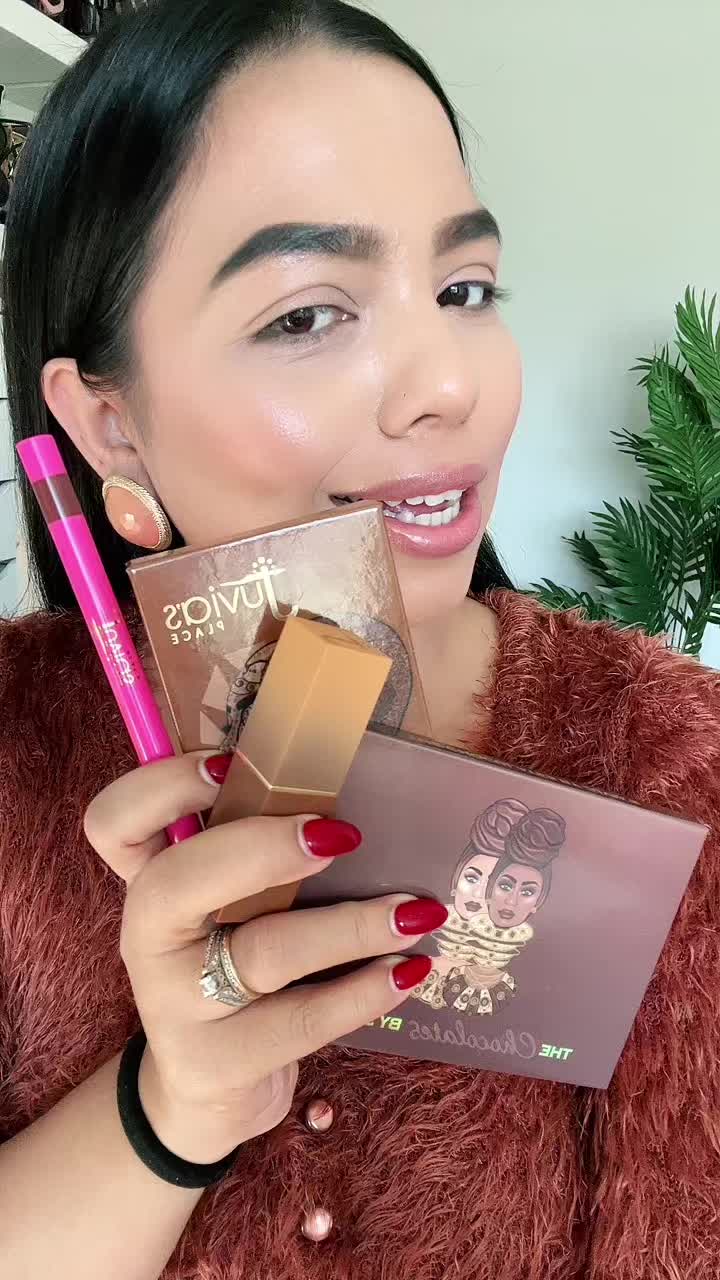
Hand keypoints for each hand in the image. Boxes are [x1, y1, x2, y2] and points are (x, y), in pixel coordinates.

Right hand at [84, 752, 440, 1163]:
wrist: (208, 1090)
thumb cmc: (233, 967)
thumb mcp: (229, 907)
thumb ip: (253, 851)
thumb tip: (341, 793)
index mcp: (147, 882)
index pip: (112, 824)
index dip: (160, 787)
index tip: (229, 763)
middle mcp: (147, 939)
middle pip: (173, 883)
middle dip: (260, 849)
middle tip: (341, 835)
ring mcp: (175, 1007)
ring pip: (261, 954)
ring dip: (351, 926)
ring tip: (416, 913)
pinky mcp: (219, 1064)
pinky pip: (302, 1020)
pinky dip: (365, 992)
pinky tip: (409, 972)